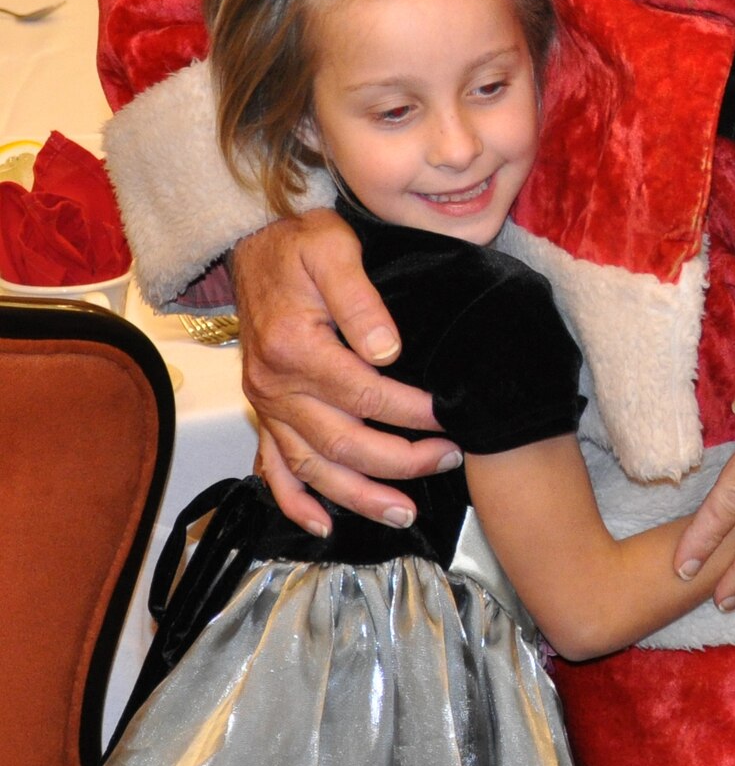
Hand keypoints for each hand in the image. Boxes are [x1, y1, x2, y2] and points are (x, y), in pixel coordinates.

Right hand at [233, 209, 459, 532]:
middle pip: (341, 441)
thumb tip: (388, 351)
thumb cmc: (300, 241)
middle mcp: (274, 384)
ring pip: (311, 467)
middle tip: (447, 460)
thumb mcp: (334, 249)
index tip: (449, 417)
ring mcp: (265, 402)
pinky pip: (271, 467)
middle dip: (399, 461)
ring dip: (357, 496)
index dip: (410, 412)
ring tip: (403, 512)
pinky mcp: (262, 409)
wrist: (254, 240)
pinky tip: (322, 525)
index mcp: (295, 347)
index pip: (364, 394)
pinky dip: (294, 501)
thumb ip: (361, 301)